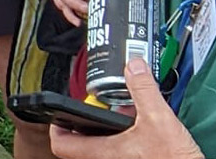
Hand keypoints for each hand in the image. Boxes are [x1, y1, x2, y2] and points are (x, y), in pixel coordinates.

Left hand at [50, 59, 204, 158]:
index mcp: (105, 151)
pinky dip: (120, 135)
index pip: (61, 145)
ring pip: (100, 146)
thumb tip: (133, 66)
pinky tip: (137, 124)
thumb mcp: (159, 118)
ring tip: (115, 112)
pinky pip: (118, 150)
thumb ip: (143, 89)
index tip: (59, 114)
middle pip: (79, 145)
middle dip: (82, 123)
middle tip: (88, 109)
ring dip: (103, 129)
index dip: (55, 128)